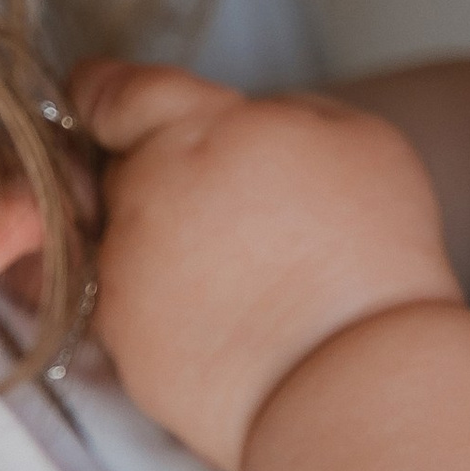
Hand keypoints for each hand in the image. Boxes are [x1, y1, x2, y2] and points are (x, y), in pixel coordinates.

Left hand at [76, 60, 464, 470]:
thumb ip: (279, 108)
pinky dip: (164, 304)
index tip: (99, 95)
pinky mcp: (122, 347)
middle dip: (158, 173)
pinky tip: (225, 317)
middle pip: (119, 166)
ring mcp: (124, 278)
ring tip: (237, 269)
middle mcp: (141, 199)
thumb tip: (241, 121)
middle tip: (227, 201)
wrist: (354, 379)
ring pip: (122, 239)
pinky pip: (130, 306)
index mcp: (191, 132)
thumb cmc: (370, 249)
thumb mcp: (356, 134)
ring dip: (160, 241)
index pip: (112, 93)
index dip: (104, 91)